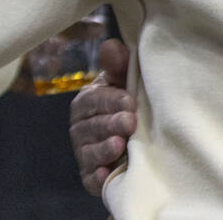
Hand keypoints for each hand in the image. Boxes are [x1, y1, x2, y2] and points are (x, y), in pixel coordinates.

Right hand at [69, 39, 135, 195]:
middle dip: (110, 124)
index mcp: (87, 102)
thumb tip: (111, 45)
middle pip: (91, 127)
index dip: (111, 100)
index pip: (93, 100)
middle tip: (130, 122)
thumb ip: (119, 65)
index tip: (131, 101)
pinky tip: (106, 173)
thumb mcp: (126, 81)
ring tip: (120, 145)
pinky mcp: (91, 176)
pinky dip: (97, 177)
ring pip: (90, 152)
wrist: (141, 136)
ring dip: (104, 149)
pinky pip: (90, 179)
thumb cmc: (130, 101)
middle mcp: (81, 128)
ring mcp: (85, 152)